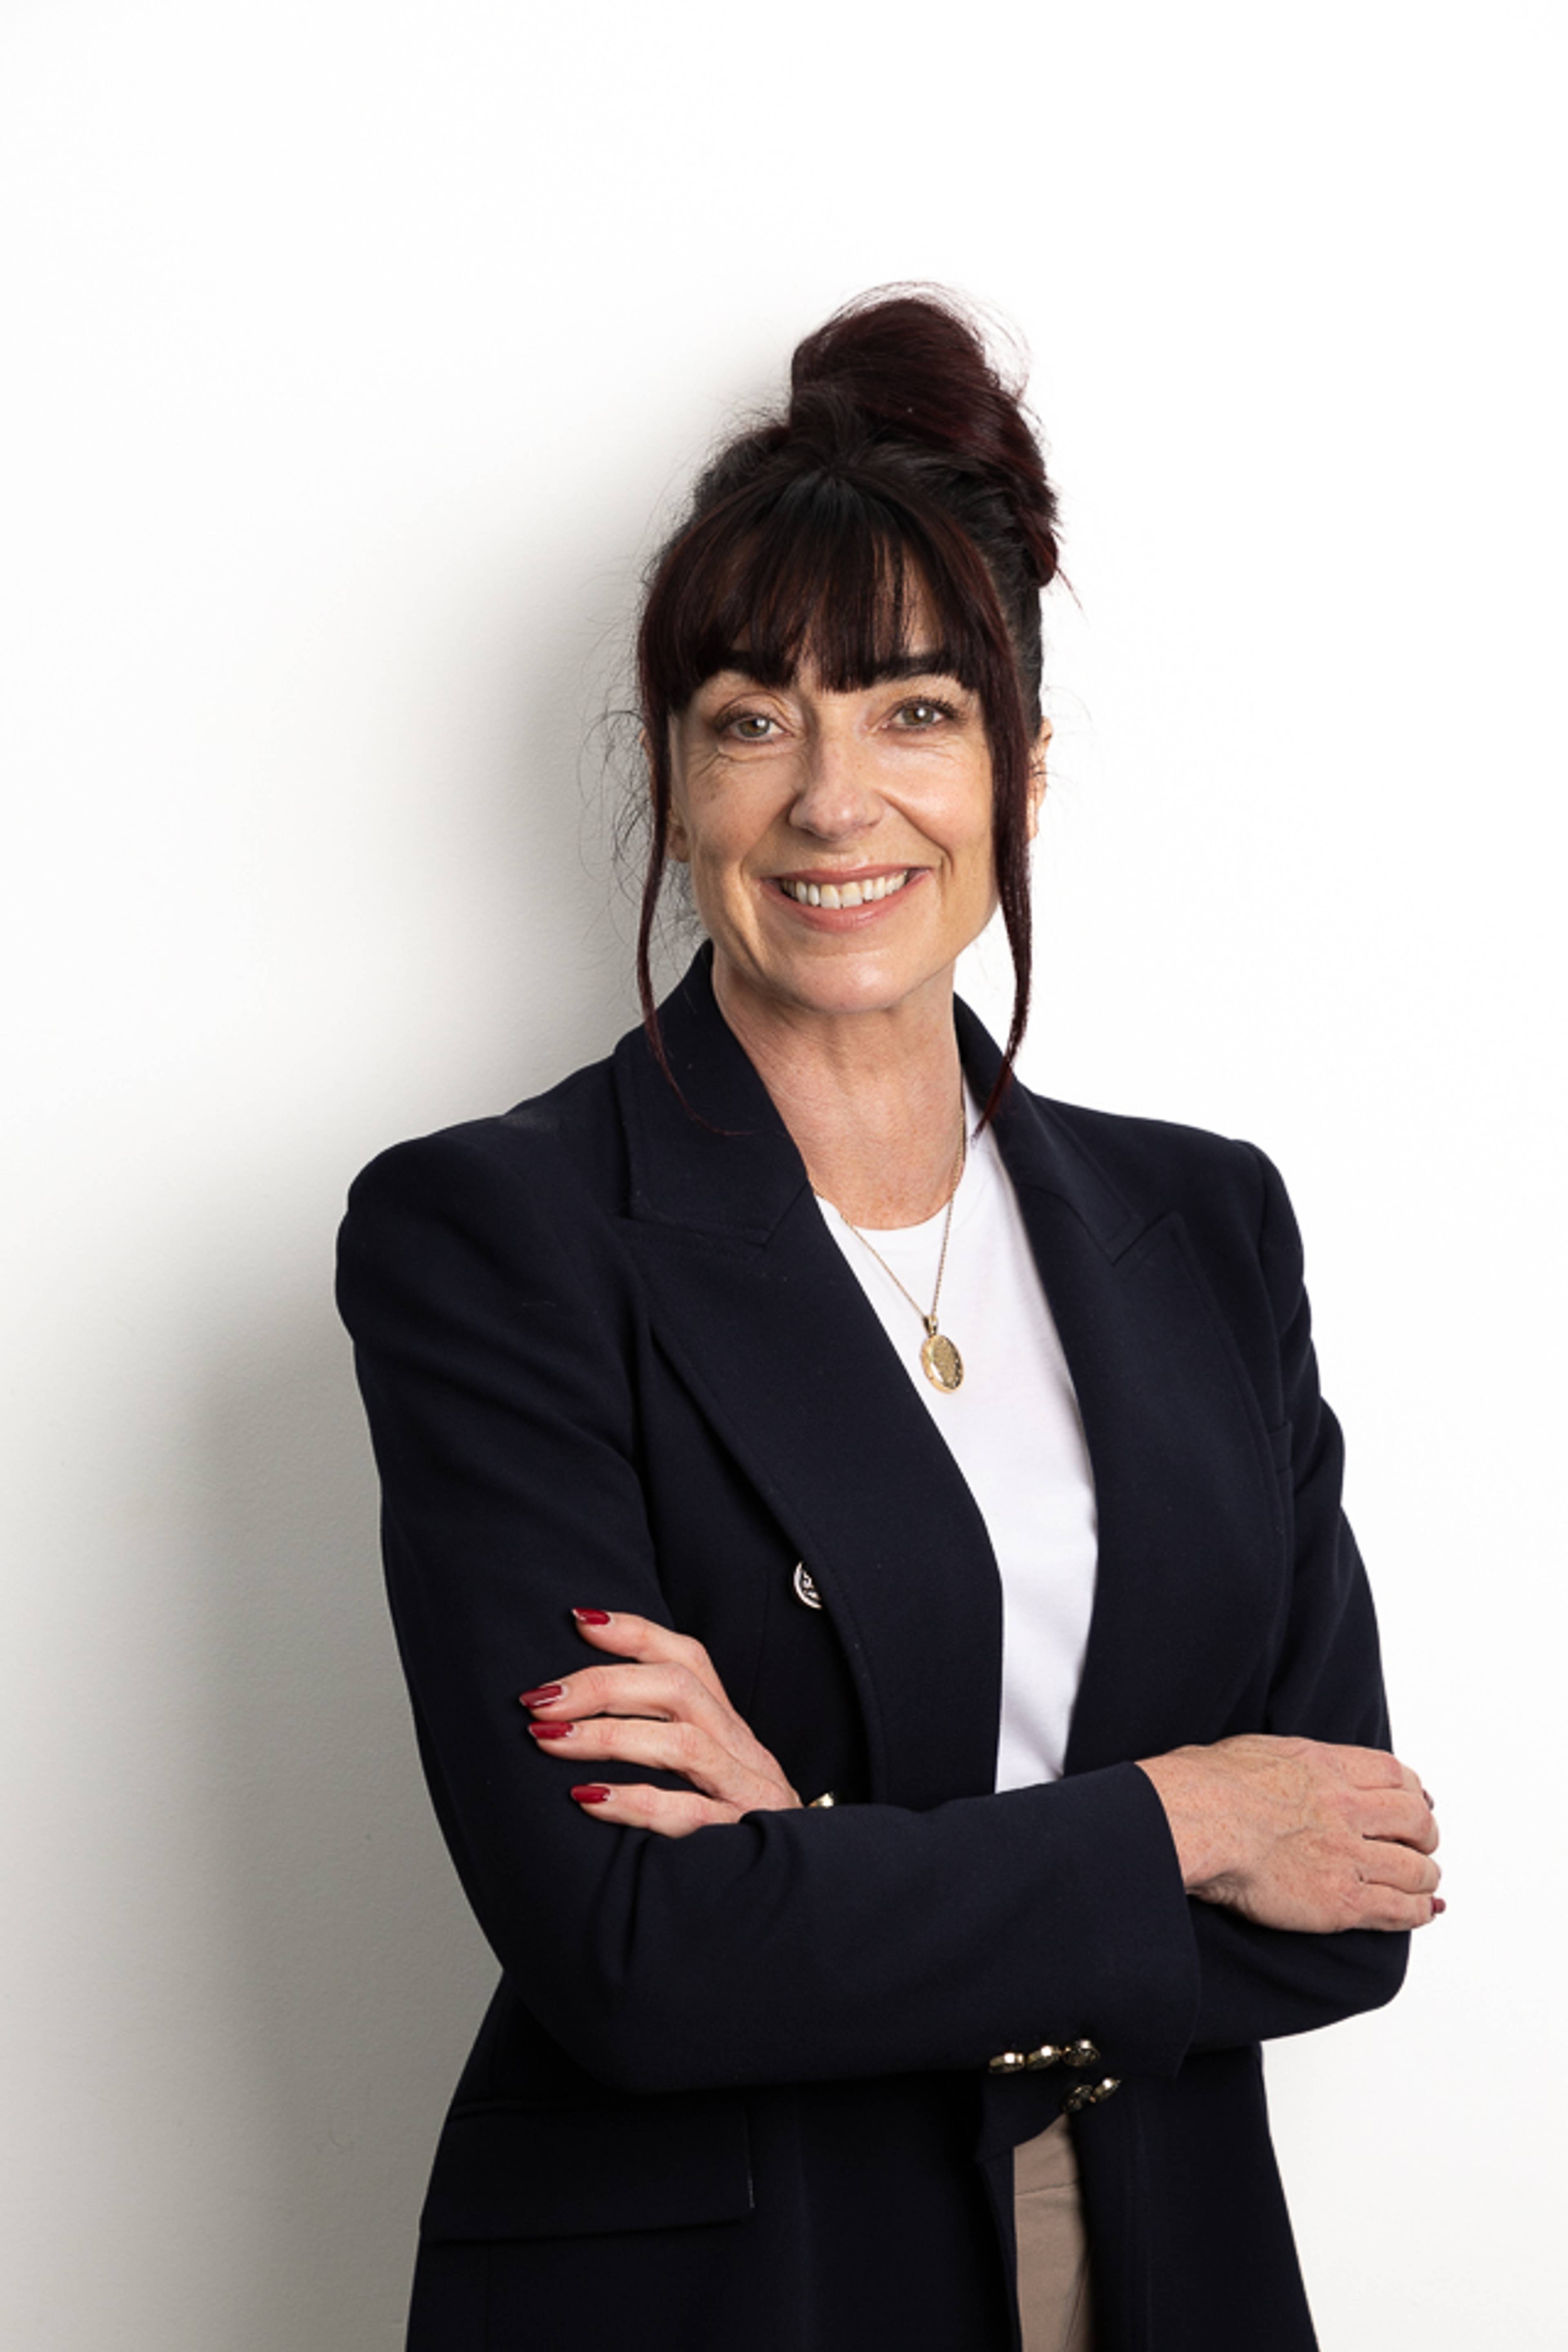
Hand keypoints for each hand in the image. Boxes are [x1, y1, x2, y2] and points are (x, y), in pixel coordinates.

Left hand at [519, 1610, 802, 1836]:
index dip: (636, 1634)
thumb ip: (658, 1736)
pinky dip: (636, 1801)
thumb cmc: (730, 1828)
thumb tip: (573, 1707)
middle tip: (540, 1700)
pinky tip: (588, 1800)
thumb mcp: (702, 1774)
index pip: (689, 1659)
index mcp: (729, 1727)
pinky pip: (689, 1814)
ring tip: (549, 1741)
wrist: (787, 1891)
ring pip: (683, 1743)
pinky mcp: (742, 1840)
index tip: (579, 1620)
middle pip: (679, 1688)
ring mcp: (748, 1793)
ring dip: (609, 1736)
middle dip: (603, 1685)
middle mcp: (743, 1750)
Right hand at [1137, 1735, 1441, 1933]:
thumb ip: (1288, 1763)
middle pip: (1416, 1819)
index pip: (1393, 1773)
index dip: (1412, 1791)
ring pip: (1416, 1868)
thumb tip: (1284, 1768)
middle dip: (1424, 1834)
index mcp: (1324, 1766)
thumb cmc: (1204, 1785)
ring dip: (1424, 1876)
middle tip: (1420, 1845)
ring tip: (1421, 1884)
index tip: (1415, 1802)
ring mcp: (1347, 1854)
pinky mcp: (1340, 1900)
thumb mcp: (1256, 1751)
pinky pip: (1398, 1909)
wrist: (1193, 1819)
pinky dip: (1417, 1912)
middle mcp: (1345, 1806)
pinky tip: (1421, 1912)